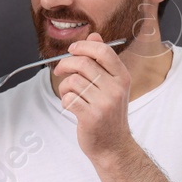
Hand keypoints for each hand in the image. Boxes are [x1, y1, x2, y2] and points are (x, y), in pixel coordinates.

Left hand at [53, 35, 132, 159]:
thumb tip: (93, 35)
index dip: (83, 46)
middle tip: (59, 71)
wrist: (113, 146)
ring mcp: (104, 103)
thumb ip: (102, 61)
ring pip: (73, 81)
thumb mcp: (111, 85)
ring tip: (69, 94)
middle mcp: (116, 88)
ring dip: (64, 87)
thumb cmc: (109, 114)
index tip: (72, 50)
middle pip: (83, 63)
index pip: (103, 50)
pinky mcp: (91, 116)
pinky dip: (65, 101)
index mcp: (122, 77)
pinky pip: (68, 98)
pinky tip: (71, 106)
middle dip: (65, 64)